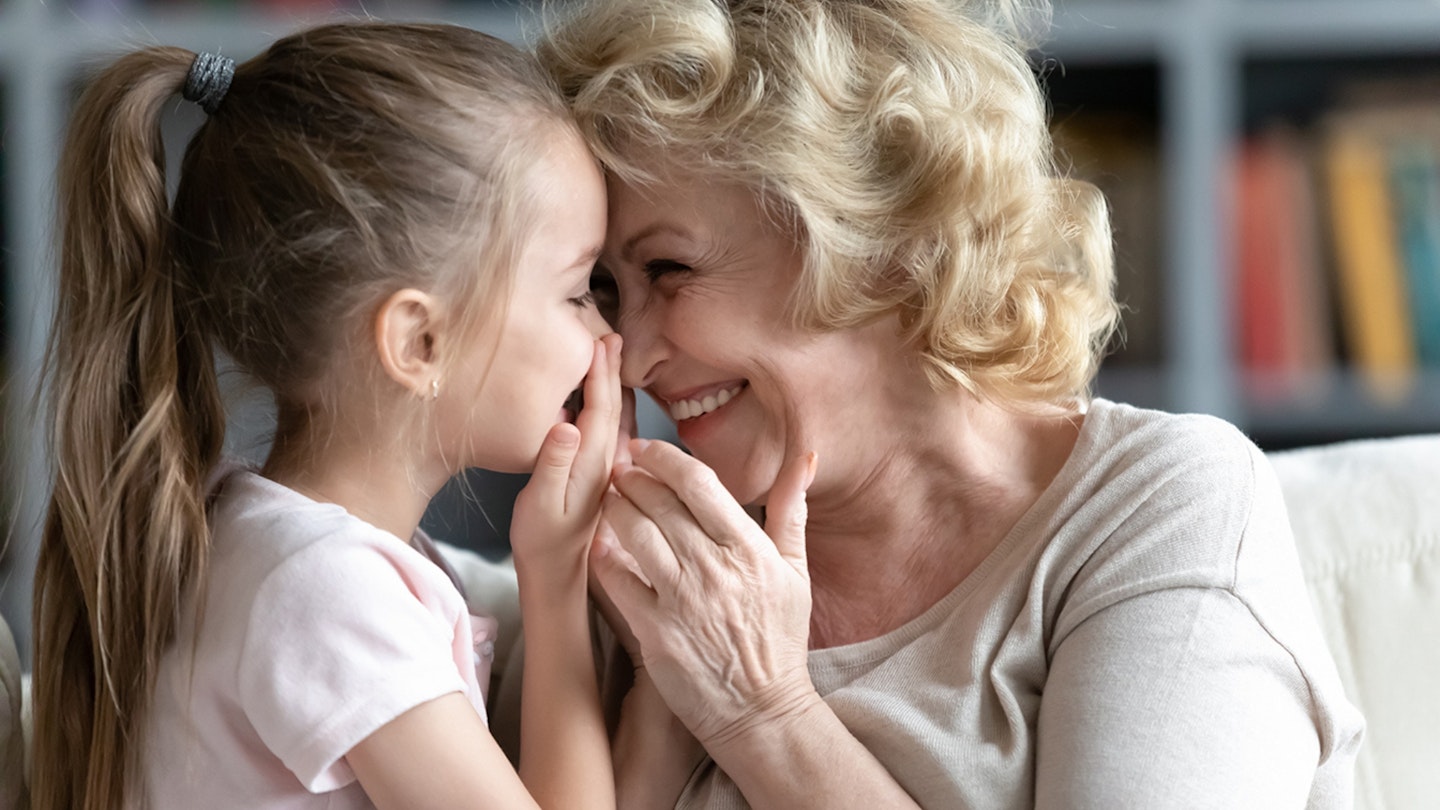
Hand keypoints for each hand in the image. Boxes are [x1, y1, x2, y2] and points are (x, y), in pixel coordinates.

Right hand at [509, 334, 621, 570]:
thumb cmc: (542, 539)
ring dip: (611, 383)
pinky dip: (608, 404)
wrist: (557, 572)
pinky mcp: (597, 473)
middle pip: (612, 406)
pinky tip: (606, 396)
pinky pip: (608, 428)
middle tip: (609, 334)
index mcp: (592, 462)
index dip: (600, 372)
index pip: (600, 408)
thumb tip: (566, 424)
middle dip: (610, 368)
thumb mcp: (540, 503)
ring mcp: (604, 467)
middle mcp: (605, 461)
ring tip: (611, 354)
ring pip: (613, 416)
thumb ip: (553, 463)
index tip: (600, 340)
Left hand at [590, 439, 818, 749]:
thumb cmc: (779, 640)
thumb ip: (793, 510)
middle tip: (619, 469)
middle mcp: (713, 569)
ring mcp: (681, 600)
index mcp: (748, 548)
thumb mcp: (797, 571)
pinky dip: (603, 557)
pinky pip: (617, 581)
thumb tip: (805, 457)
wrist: (762, 711)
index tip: (644, 449)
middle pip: (659, 502)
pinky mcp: (655, 632)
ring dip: (615, 508)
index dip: (664, 458)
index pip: (698, 483)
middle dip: (632, 477)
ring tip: (609, 499)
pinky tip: (598, 545)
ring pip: (634, 533)